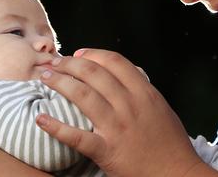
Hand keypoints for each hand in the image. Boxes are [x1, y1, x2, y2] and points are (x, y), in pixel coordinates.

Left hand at [37, 49, 217, 176]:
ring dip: (59, 82)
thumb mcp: (161, 107)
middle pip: (93, 73)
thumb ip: (142, 89)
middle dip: (69, 64)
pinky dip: (55, 127)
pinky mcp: (107, 151)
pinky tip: (40, 119)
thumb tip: (126, 72)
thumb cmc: (170, 143)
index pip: (114, 61)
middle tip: (54, 63)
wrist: (177, 173)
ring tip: (45, 77)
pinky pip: (76, 136)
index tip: (77, 54)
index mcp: (144, 92)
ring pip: (82, 95)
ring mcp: (117, 127)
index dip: (91, 54)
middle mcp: (130, 105)